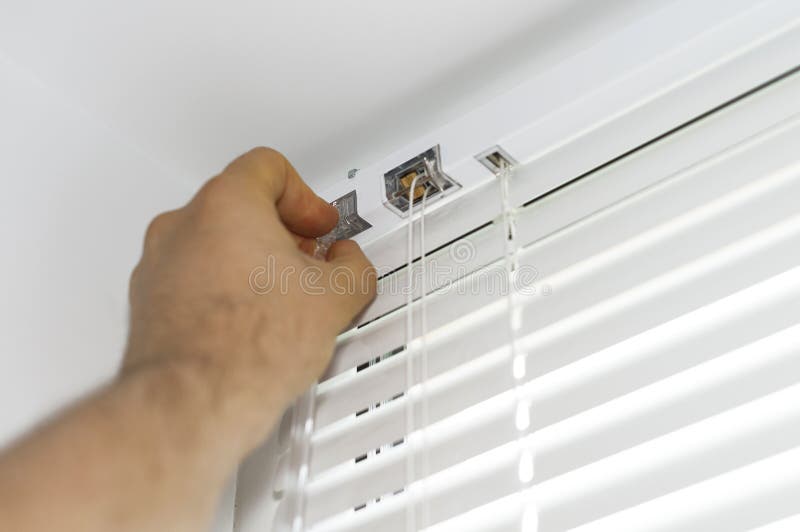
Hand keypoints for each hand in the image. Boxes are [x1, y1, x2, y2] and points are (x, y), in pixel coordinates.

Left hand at [123, 147, 375, 450]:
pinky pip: (191, 277)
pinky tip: (248, 323)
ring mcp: (159, 264)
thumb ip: (353, 266)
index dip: (306, 196)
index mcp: (227, 205)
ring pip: (212, 242)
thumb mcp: (334, 299)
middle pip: (239, 204)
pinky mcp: (147, 302)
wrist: (192, 402)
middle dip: (280, 230)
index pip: (268, 168)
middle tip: (306, 258)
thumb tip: (350, 263)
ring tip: (280, 297)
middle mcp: (183, 226)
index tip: (319, 223)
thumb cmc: (247, 348)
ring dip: (250, 259)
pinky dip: (221, 287)